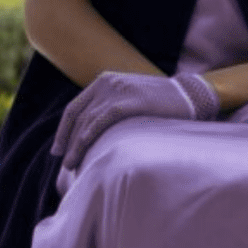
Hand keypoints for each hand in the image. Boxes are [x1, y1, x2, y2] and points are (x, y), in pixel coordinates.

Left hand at [51, 71, 219, 170]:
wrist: (189, 95)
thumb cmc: (160, 105)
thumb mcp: (129, 100)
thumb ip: (111, 109)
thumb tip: (93, 135)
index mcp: (103, 82)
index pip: (75, 108)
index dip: (63, 130)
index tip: (58, 150)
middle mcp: (106, 83)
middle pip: (77, 115)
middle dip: (66, 140)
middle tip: (63, 162)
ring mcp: (117, 90)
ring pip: (87, 120)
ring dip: (75, 145)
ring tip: (70, 165)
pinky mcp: (129, 100)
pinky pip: (102, 120)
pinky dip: (89, 136)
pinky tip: (83, 150)